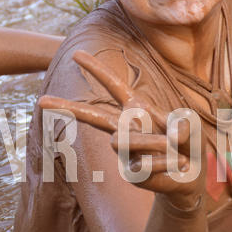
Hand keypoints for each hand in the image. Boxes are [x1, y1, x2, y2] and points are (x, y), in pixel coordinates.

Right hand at [38, 50, 205, 207]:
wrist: (191, 177)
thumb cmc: (188, 142)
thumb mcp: (188, 125)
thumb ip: (175, 127)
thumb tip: (151, 140)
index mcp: (137, 109)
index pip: (114, 86)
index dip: (97, 69)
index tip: (75, 55)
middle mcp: (126, 128)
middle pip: (93, 117)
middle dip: (67, 107)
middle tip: (41, 101)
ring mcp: (126, 151)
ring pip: (124, 140)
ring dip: (156, 143)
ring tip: (174, 149)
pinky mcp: (131, 172)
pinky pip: (145, 162)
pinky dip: (166, 162)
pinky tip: (175, 166)